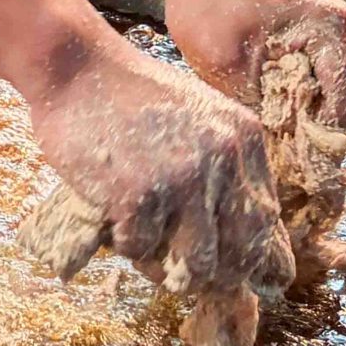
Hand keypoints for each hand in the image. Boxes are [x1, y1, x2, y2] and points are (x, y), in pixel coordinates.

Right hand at [27, 29, 292, 297]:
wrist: (76, 64)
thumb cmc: (129, 94)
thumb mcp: (199, 118)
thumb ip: (225, 167)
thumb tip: (242, 242)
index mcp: (244, 139)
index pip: (269, 223)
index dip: (260, 263)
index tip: (247, 282)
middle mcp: (223, 158)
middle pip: (238, 256)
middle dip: (212, 276)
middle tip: (182, 274)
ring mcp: (182, 177)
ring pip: (194, 266)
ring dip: (165, 266)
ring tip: (142, 243)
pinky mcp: (138, 194)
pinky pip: (140, 250)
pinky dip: (125, 243)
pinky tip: (114, 215)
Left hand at [159, 0, 345, 128]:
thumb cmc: (206, 1)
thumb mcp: (226, 66)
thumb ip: (260, 109)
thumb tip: (279, 150)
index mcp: (330, 31)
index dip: (321, 133)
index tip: (288, 144)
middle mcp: (339, 28)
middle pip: (341, 97)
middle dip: (310, 120)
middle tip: (271, 131)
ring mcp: (325, 26)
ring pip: (325, 86)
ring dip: (299, 104)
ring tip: (261, 109)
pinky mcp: (308, 28)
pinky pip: (311, 70)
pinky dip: (290, 86)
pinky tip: (259, 90)